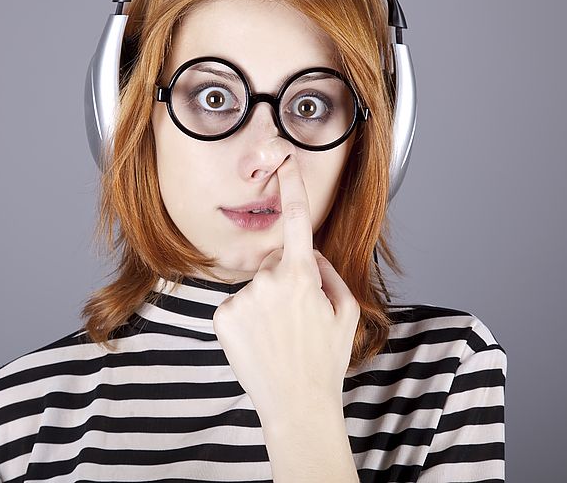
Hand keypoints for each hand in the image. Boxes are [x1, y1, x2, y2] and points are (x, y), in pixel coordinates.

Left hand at [212, 153, 360, 422]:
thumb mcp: (345, 313)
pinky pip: (237, 305)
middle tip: (297, 323)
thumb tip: (308, 254)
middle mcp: (267, 280)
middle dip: (286, 283)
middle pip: (276, 265)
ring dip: (265, 305)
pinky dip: (246, 319)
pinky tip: (259, 343)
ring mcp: (241, 298)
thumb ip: (328, 273)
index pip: (297, 220)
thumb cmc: (324, 361)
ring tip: (278, 339)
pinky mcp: (221, 316)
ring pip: (255, 287)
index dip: (292, 187)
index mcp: (301, 275)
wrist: (297, 405)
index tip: (285, 160)